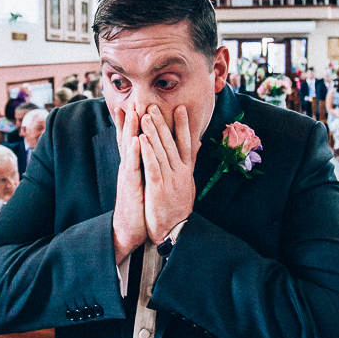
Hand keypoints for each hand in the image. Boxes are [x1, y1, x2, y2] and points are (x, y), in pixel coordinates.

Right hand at [112, 106, 146, 263]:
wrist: (130, 230)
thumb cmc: (140, 206)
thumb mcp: (147, 182)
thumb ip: (150, 166)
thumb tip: (157, 154)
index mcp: (134, 165)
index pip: (133, 139)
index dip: (133, 122)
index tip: (134, 103)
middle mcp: (129, 167)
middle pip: (127, 138)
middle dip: (130, 118)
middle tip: (132, 98)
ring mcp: (128, 176)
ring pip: (128, 148)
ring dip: (130, 129)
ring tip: (133, 112)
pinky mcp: (130, 187)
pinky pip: (132, 167)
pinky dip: (134, 153)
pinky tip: (136, 140)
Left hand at [139, 105, 196, 244]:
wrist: (175, 232)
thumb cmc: (179, 207)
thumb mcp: (189, 183)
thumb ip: (191, 162)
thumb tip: (197, 143)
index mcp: (186, 171)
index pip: (186, 143)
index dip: (183, 125)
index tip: (180, 108)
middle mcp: (180, 173)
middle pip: (171, 144)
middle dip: (162, 123)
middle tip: (154, 105)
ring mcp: (170, 181)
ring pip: (161, 152)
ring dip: (153, 133)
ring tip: (146, 115)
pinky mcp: (159, 190)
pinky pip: (153, 168)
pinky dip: (147, 153)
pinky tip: (141, 140)